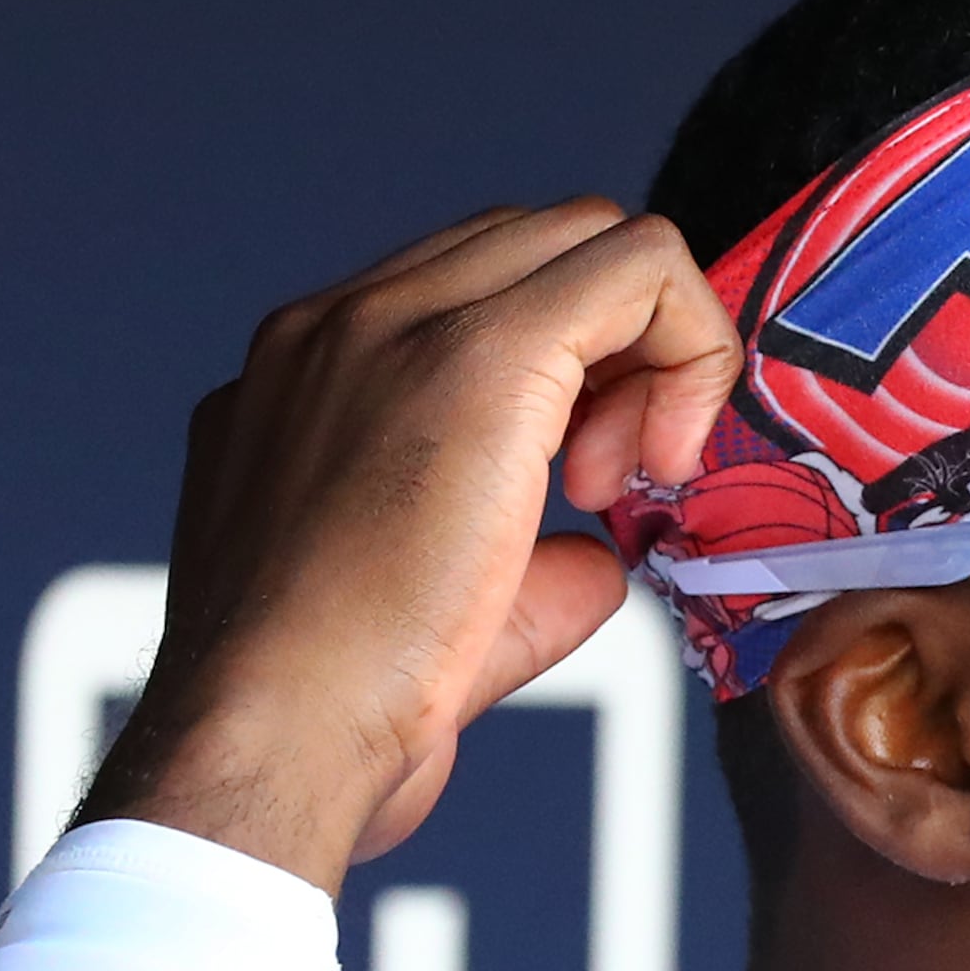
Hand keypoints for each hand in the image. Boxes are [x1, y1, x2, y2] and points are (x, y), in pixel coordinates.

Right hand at [83, 201, 740, 891]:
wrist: (277, 734)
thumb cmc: (338, 709)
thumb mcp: (435, 614)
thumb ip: (522, 564)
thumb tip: (597, 562)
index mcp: (310, 373)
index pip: (480, 292)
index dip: (573, 369)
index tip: (588, 482)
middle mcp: (338, 323)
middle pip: (539, 245)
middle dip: (618, 351)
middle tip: (621, 480)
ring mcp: (394, 321)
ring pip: (591, 236)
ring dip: (651, 352)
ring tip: (621, 482)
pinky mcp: (478, 352)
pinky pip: (639, 267)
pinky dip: (692, 350)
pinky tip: (658, 462)